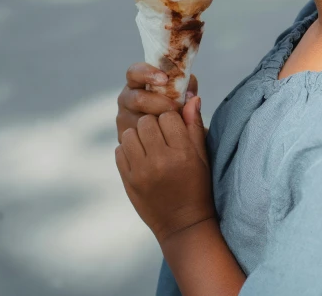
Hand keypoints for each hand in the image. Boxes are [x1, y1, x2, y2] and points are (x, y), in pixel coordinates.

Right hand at [116, 63, 200, 143]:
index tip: (165, 78)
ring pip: (139, 120)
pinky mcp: (126, 139)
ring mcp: (124, 119)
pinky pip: (140, 139)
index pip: (134, 72)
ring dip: (160, 121)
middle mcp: (127, 99)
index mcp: (137, 83)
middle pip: (138, 98)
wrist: (170, 136)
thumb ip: (186, 90)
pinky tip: (168, 137)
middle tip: (176, 108)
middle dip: (160, 103)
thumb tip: (193, 97)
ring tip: (176, 124)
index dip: (148, 73)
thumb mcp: (180, 94)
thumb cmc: (173, 107)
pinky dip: (157, 137)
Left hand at [116, 95, 215, 242]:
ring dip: (138, 136)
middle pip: (146, 122)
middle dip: (152, 125)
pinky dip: (127, 150)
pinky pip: (119, 151)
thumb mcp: (202, 157)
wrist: (183, 224)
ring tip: (148, 146)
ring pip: (129, 134)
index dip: (171, 119)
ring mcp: (141, 172)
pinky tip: (139, 158)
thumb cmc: (198, 186)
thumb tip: (191, 97)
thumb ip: (194, 126)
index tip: (173, 129)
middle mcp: (160, 161)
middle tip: (159, 136)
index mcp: (182, 153)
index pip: (168, 116)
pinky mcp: (128, 181)